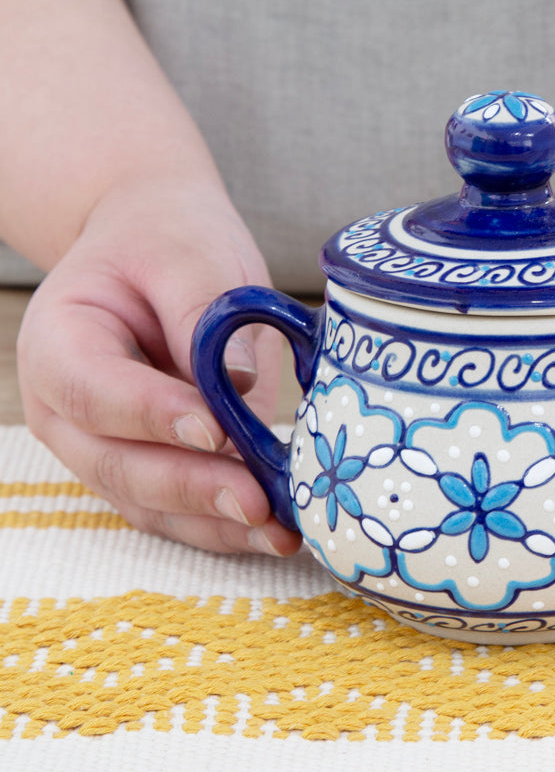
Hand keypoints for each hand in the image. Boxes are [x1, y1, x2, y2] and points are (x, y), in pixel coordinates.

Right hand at [16, 178, 301, 555]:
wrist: (156, 242)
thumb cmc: (165, 241)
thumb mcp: (186, 255)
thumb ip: (203, 314)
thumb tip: (236, 387)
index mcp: (58, 342)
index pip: (95, 391)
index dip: (153, 416)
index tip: (217, 428)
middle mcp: (67, 409)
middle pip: (118, 464)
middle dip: (193, 487)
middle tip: (258, 501)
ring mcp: (105, 446)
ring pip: (149, 503)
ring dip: (214, 523)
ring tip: (280, 531)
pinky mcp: (152, 464)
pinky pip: (180, 509)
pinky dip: (225, 526)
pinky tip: (276, 530)